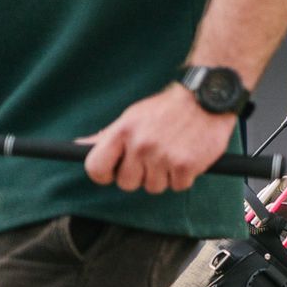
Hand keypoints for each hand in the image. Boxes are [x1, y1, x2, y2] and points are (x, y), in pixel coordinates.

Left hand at [82, 83, 237, 193]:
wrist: (206, 99)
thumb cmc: (168, 109)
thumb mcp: (132, 117)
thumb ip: (107, 136)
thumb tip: (79, 145)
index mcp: (123, 132)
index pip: (96, 167)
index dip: (104, 175)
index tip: (114, 172)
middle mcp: (140, 145)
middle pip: (127, 183)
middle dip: (140, 175)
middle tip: (154, 159)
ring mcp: (163, 157)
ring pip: (154, 187)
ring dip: (164, 176)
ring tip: (173, 155)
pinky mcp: (186, 165)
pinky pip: (178, 186)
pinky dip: (184, 177)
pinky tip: (187, 158)